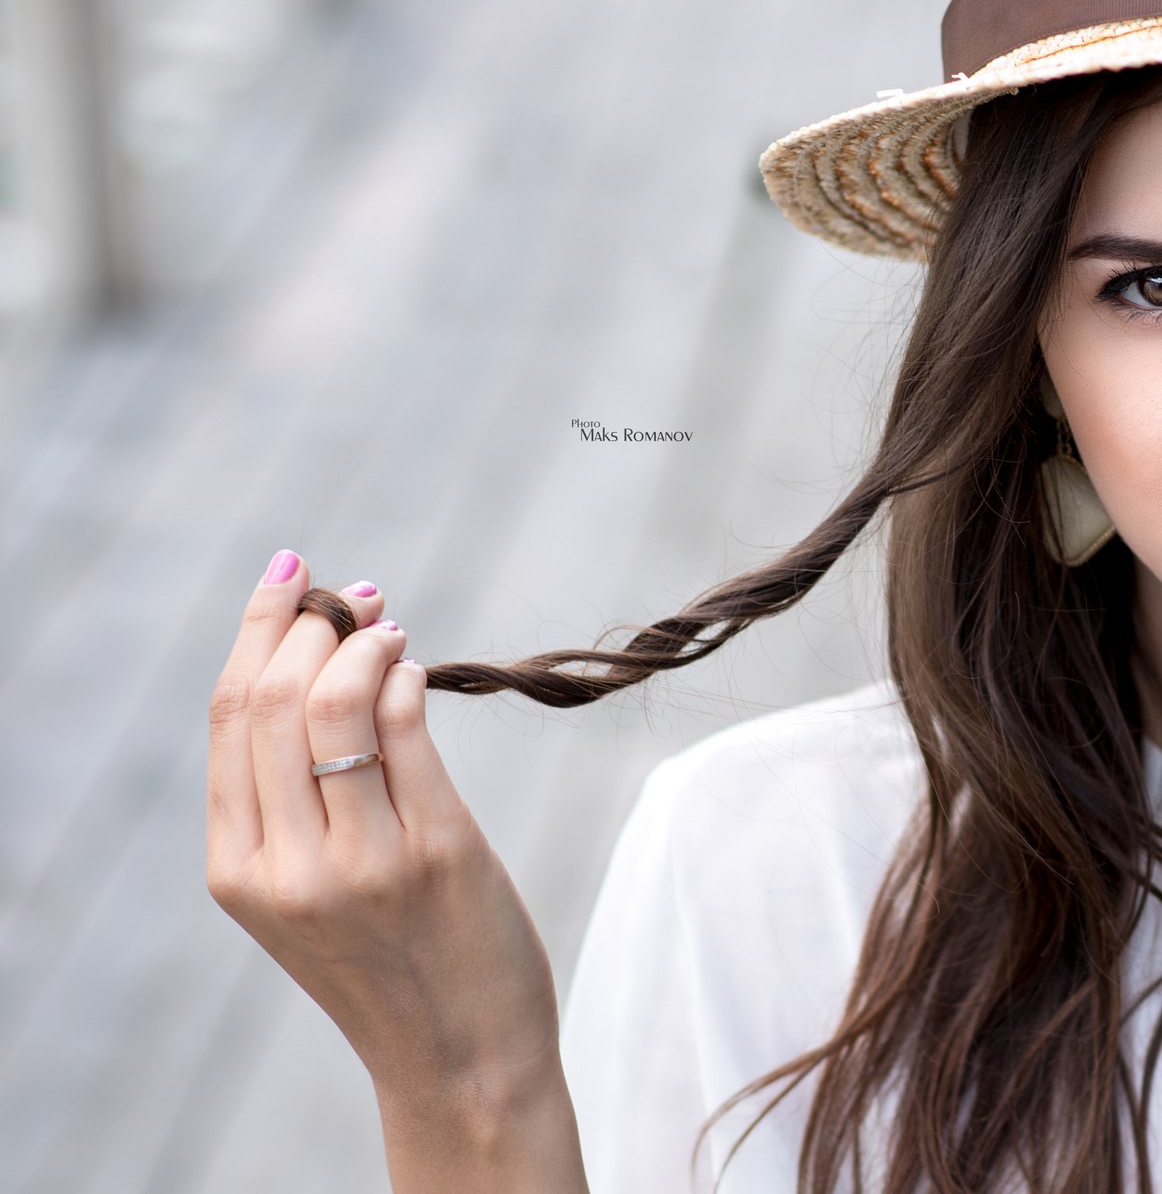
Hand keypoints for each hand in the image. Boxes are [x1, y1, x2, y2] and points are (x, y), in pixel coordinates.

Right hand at [205, 551, 585, 1190]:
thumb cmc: (393, 961)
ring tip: (389, 628)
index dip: (258, 631)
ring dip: (364, 642)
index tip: (290, 577)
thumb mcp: (306, 894)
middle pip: (271, 698)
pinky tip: (418, 668)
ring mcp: (361, 860)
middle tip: (350, 591)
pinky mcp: (438, 851)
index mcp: (238, 870)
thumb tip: (318, 661)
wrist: (459, 1058)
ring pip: (335, 703)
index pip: (228, 719)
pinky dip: (409, 677)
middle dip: (309, 623)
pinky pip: (409, 730)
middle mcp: (288, 865)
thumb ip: (293, 803)